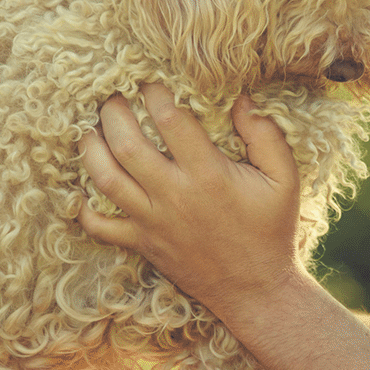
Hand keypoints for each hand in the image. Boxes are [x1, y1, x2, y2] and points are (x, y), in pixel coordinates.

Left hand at [77, 84, 303, 314]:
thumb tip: (242, 100)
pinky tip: (84, 186)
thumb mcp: (284, 179)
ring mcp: (153, 222)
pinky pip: (100, 226)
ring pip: (106, 180)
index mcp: (208, 174)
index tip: (150, 80)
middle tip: (112, 97)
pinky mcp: (142, 244)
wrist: (256, 289)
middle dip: (113, 113)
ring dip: (91, 150)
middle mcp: (174, 196)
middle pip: (127, 145)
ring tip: (90, 130)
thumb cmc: (271, 230)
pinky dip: (84, 207)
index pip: (171, 121)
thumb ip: (265, 136)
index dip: (155, 94)